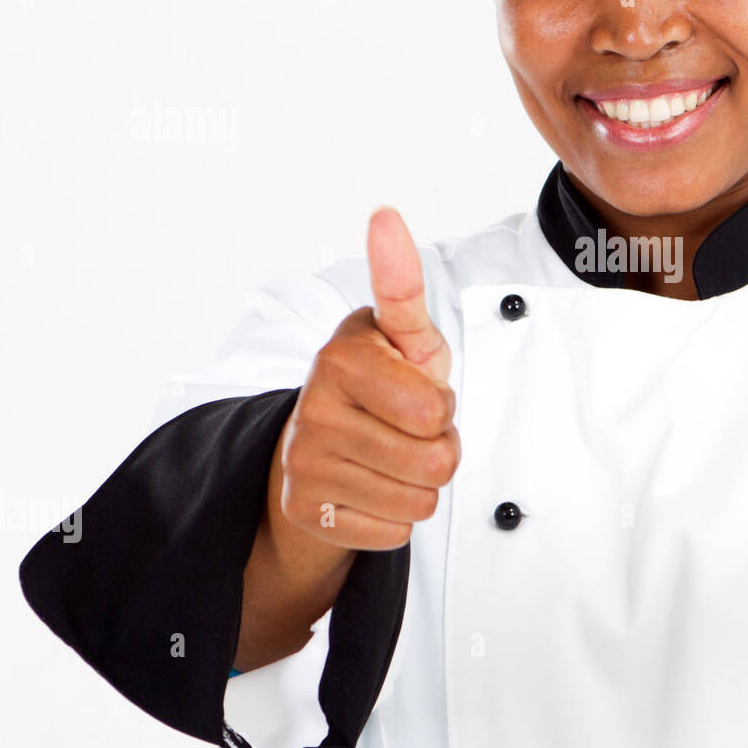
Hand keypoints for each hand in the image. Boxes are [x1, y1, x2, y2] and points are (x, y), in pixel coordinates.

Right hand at [275, 206, 460, 550]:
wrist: (322, 447)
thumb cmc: (382, 384)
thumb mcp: (403, 337)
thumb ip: (402, 285)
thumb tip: (384, 214)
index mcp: (342, 357)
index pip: (437, 410)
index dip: (442, 406)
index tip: (416, 389)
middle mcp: (315, 408)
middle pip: (436, 461)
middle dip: (439, 449)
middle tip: (411, 432)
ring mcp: (305, 464)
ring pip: (420, 502)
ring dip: (420, 485)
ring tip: (393, 457)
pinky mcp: (307, 512)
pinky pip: (394, 533)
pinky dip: (394, 517)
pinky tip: (370, 489)